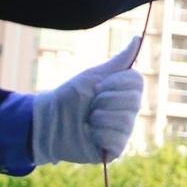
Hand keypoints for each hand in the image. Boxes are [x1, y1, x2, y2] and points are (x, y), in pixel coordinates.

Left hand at [32, 42, 144, 164]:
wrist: (49, 121)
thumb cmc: (70, 96)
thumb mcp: (95, 75)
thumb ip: (119, 60)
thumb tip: (137, 38)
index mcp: (125, 92)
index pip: (137, 82)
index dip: (115, 83)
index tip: (98, 86)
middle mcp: (129, 111)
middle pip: (133, 101)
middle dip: (105, 100)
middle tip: (91, 105)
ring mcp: (123, 131)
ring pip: (124, 120)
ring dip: (99, 118)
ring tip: (88, 121)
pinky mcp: (115, 149)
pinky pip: (117, 139)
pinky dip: (98, 134)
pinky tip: (89, 134)